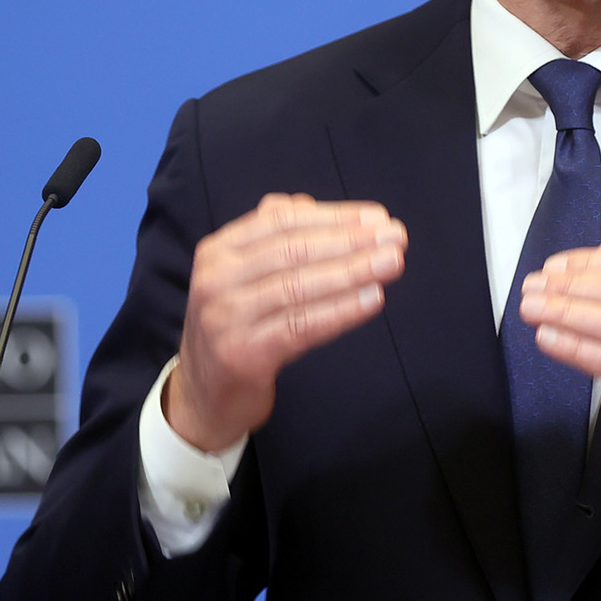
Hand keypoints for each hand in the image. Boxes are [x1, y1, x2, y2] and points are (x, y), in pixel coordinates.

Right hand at [165, 193, 405, 450]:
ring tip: (392, 263)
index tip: (379, 217)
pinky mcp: (242, 355)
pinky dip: (340, 311)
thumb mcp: (244, 276)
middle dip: (351, 241)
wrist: (204, 396)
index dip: (334, 216)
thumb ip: (274, 237)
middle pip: (293, 250)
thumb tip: (310, 204)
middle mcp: (215, 279)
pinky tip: (372, 299)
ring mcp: (225, 318)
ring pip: (299, 287)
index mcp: (219, 250)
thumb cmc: (237, 326)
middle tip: (396, 238)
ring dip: (352, 272)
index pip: (282, 221)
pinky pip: (300, 327)